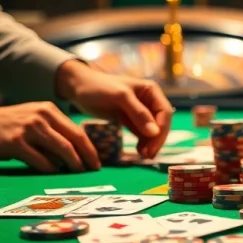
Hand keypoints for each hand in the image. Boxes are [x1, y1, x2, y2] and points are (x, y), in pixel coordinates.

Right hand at [0, 102, 99, 172]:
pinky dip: (50, 169)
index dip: (89, 149)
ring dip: (72, 164)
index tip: (96, 163)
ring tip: (76, 174)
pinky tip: (53, 174)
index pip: (77, 131)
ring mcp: (28, 129)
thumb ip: (51, 132)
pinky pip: (40, 160)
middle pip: (74, 140)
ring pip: (62, 149)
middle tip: (93, 171)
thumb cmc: (5, 127)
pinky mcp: (15, 143)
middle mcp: (41, 116)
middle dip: (87, 158)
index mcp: (48, 110)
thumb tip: (75, 154)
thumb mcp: (32, 121)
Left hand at [56, 60, 172, 158]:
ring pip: (152, 130)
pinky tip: (139, 150)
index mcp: (151, 90)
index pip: (164, 112)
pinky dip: (143, 142)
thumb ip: (138, 113)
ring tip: (143, 155)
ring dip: (150, 143)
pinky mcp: (131, 119)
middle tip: (148, 155)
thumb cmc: (99, 86)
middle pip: (160, 123)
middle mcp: (149, 100)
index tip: (153, 144)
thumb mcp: (120, 97)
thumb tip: (155, 132)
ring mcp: (141, 111)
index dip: (161, 129)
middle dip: (156, 139)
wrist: (78, 87)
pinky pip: (142, 132)